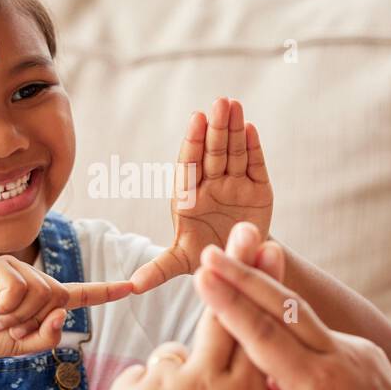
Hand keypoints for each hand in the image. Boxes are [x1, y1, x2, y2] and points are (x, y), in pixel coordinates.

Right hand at [0, 253, 131, 358]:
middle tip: (3, 325)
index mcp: (41, 296)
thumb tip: (64, 312)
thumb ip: (47, 336)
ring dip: (16, 316)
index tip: (133, 287)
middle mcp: (31, 277)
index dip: (105, 292)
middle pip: (56, 299)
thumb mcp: (21, 344)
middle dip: (31, 322)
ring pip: (40, 294)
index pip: (78, 293)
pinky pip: (19, 289)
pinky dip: (5, 305)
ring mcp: (14, 266)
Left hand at [103, 224, 267, 389]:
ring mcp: (166, 382)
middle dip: (231, 271)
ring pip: (172, 357)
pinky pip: (139, 378)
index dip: (260, 284)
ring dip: (173, 379)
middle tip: (239, 233)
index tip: (264, 247)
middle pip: (220, 314)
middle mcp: (209, 378)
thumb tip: (237, 378)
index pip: (255, 326)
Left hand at [129, 97, 272, 293]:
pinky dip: (254, 147)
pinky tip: (250, 127)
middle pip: (213, 153)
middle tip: (219, 103)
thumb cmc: (205, 254)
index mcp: (189, 197)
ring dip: (234, 128)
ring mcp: (235, 184)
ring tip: (234, 105)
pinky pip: (255, 164)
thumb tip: (131, 286)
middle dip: (216, 129)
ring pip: (234, 153)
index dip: (193, 142)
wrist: (240, 259)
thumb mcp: (182, 263)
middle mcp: (211, 185)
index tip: (196, 120)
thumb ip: (159, 269)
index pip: (190, 165)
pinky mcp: (259, 188)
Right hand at [193, 223, 390, 389]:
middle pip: (284, 305)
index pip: (262, 334)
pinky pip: (319, 334)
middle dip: (244, 274)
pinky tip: (278, 338)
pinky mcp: (365, 349)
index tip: (203, 276)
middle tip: (211, 252)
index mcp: (313, 386)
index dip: (229, 303)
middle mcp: (336, 358)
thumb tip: (235, 373)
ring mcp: (355, 349)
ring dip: (265, 291)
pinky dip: (292, 330)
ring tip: (236, 268)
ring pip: (301, 314)